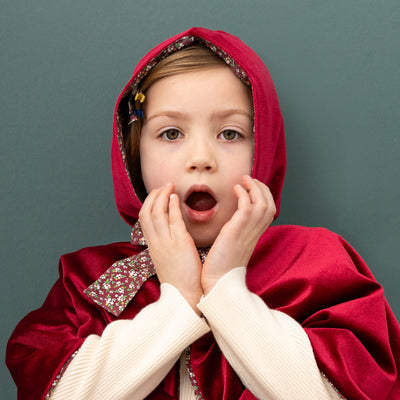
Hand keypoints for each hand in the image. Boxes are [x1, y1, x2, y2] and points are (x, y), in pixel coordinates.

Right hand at [139, 183, 202, 313]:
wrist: (184, 297)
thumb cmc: (180, 280)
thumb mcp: (166, 261)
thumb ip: (166, 245)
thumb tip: (170, 231)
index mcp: (152, 247)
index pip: (144, 219)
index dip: (149, 203)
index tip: (157, 194)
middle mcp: (155, 243)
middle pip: (146, 212)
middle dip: (153, 195)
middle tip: (163, 185)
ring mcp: (166, 243)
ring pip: (156, 213)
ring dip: (161, 196)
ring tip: (169, 186)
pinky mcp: (180, 244)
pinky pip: (172, 220)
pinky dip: (172, 206)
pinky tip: (176, 197)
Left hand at [201, 175, 275, 293]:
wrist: (218, 283)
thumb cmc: (222, 266)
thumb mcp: (234, 245)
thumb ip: (238, 233)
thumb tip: (233, 224)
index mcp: (255, 235)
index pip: (269, 210)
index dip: (264, 195)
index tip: (252, 186)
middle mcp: (255, 232)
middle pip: (270, 203)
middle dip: (262, 187)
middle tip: (249, 178)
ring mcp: (247, 231)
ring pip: (262, 203)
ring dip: (254, 187)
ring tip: (243, 180)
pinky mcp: (237, 231)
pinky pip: (247, 207)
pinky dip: (244, 194)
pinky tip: (235, 189)